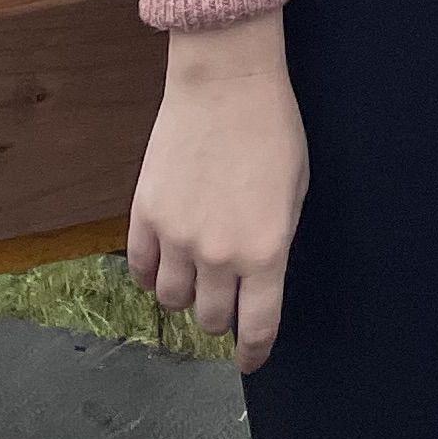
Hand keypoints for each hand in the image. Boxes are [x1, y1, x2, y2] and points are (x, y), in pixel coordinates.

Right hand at [126, 14, 309, 370]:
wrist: (225, 80)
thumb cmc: (272, 127)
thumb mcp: (295, 189)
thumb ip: (277, 240)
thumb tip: (262, 277)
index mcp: (265, 251)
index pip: (256, 328)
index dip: (253, 352)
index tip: (250, 359)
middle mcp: (219, 254)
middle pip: (210, 318)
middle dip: (221, 315)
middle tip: (226, 298)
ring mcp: (177, 237)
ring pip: (173, 300)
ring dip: (186, 294)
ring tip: (195, 274)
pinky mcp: (145, 214)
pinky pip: (142, 269)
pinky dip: (153, 273)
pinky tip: (165, 260)